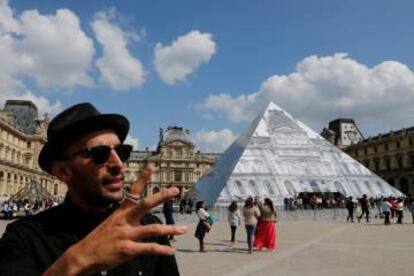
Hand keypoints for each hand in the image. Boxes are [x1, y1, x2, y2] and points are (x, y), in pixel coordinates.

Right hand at [44, 165, 186, 275]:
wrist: (83, 255)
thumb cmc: (98, 239)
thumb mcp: (110, 223)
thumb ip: (126, 219)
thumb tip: (139, 217)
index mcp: (120, 212)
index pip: (133, 192)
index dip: (142, 178)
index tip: (151, 166)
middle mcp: (124, 220)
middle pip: (146, 204)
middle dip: (162, 196)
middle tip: (176, 190)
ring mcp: (126, 234)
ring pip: (153, 229)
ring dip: (170, 229)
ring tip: (183, 229)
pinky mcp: (127, 249)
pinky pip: (149, 248)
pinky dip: (162, 250)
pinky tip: (171, 251)